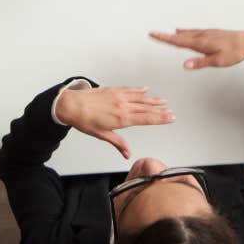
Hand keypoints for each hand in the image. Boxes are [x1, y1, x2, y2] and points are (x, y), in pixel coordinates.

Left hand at [55, 86, 175, 159]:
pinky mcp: (113, 90)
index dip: (160, 119)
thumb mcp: (102, 135)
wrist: (72, 104)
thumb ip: (118, 143)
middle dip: (160, 111)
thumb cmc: (85, 120)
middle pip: (146, 109)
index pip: (146, 119)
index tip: (170, 118)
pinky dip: (139, 90)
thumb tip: (127, 154)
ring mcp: (119, 97)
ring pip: (140, 98)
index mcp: (122, 119)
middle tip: (171, 111)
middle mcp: (123, 106)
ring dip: (152, 100)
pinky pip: (130, 89)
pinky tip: (145, 90)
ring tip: (163, 101)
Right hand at [149, 28, 243, 69]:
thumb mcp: (217, 62)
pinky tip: (183, 30)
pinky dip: (185, 31)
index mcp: (201, 43)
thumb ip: (199, 63)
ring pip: (186, 33)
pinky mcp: (210, 33)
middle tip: (154, 34)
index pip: (178, 41)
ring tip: (166, 34)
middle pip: (179, 36)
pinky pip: (193, 31)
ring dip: (175, 34)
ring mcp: (206, 33)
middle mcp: (201, 36)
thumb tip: (184, 65)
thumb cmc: (234, 52)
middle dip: (166, 36)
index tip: (153, 34)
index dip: (164, 38)